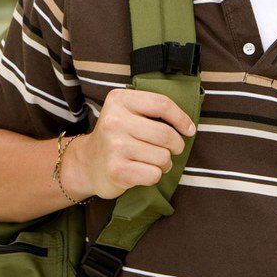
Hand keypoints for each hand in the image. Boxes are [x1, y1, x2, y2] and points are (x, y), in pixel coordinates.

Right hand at [67, 89, 194, 199]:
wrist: (87, 163)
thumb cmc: (117, 137)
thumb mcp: (127, 112)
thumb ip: (152, 111)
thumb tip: (188, 126)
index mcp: (119, 100)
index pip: (162, 104)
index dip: (181, 118)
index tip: (189, 129)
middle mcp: (114, 121)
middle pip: (166, 134)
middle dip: (176, 145)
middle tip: (171, 149)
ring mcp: (114, 146)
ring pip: (163, 157)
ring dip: (164, 163)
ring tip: (151, 160)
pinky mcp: (116, 170)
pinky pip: (154, 174)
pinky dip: (154, 175)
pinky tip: (142, 171)